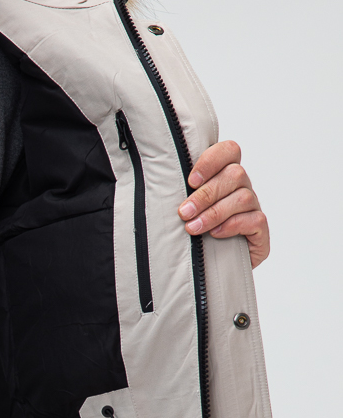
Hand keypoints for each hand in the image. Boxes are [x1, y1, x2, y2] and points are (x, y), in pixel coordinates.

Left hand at [177, 141, 268, 267]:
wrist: (207, 267)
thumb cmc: (192, 231)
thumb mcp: (183, 208)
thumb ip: (179, 191)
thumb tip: (158, 180)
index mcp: (224, 175)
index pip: (229, 150)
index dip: (211, 160)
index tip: (191, 181)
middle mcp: (242, 187)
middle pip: (235, 174)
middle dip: (205, 194)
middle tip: (184, 212)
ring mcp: (253, 207)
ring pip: (243, 198)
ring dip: (214, 213)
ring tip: (193, 228)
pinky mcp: (260, 229)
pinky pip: (254, 219)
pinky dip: (232, 225)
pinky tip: (215, 235)